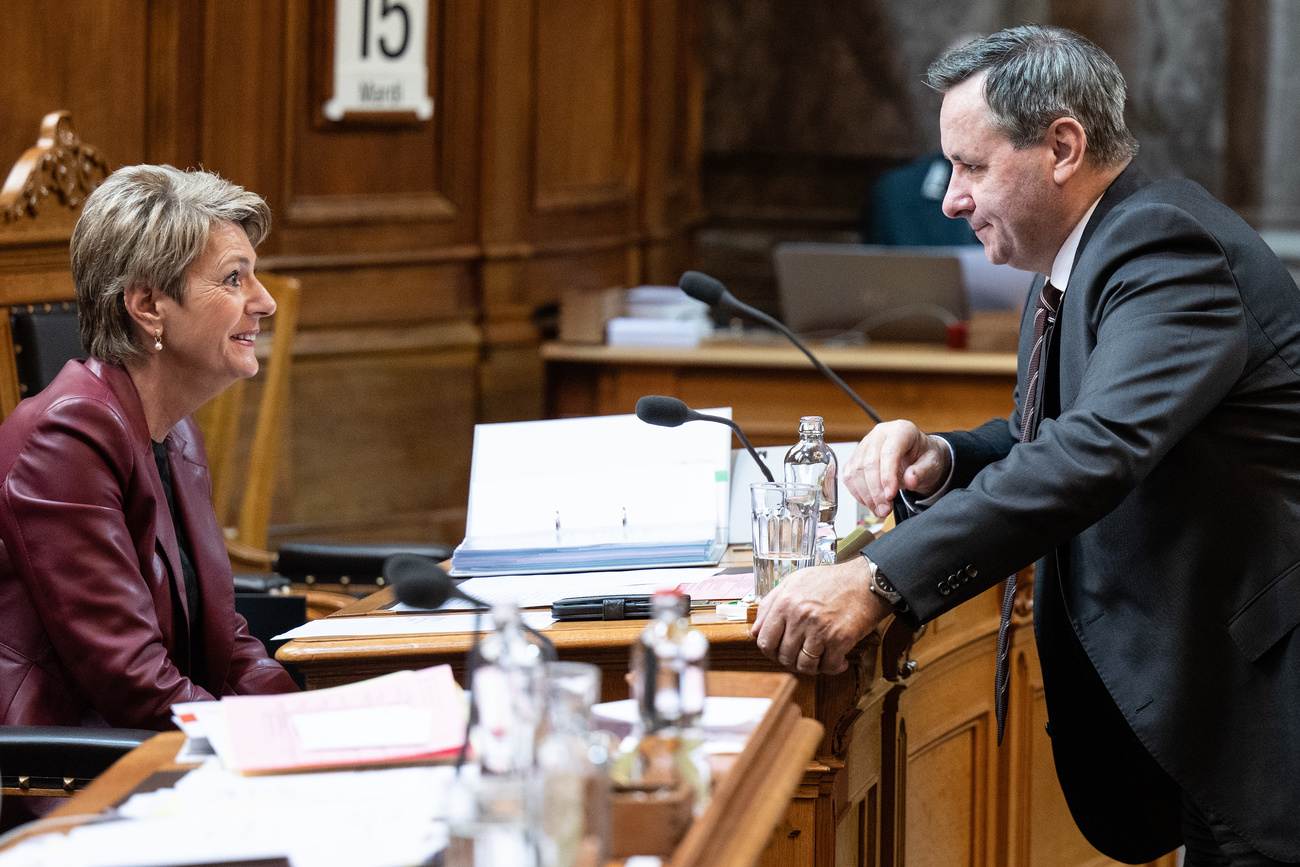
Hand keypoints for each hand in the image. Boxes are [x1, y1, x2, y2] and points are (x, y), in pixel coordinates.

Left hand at [750, 557, 893, 675]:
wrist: (867, 581)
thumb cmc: (831, 581)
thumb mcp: (794, 582)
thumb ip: (770, 604)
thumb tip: (756, 630)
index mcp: (785, 603)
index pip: (764, 641)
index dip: (770, 652)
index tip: (779, 652)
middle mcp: (799, 617)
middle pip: (784, 656)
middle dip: (792, 661)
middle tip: (802, 657)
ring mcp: (819, 629)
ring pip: (805, 666)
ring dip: (812, 667)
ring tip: (819, 659)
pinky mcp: (840, 639)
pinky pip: (828, 667)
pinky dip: (833, 667)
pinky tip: (837, 660)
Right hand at [842, 420, 950, 518]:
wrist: (918, 458)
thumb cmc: (925, 457)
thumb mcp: (932, 464)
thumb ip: (922, 472)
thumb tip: (910, 480)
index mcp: (901, 430)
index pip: (888, 452)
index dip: (887, 475)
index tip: (890, 495)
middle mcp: (880, 434)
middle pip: (869, 462)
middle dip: (875, 491)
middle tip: (885, 509)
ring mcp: (865, 444)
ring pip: (855, 471)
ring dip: (866, 495)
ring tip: (881, 510)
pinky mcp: (856, 458)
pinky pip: (849, 477)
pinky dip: (858, 494)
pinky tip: (871, 503)